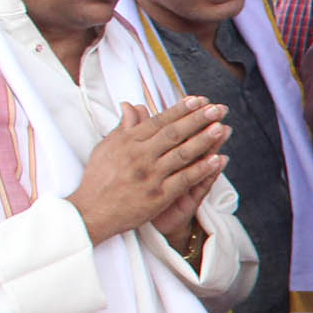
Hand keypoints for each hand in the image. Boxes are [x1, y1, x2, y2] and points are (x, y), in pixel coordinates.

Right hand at [71, 98, 229, 244]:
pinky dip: (202, 169)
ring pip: (182, 154)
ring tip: (222, 128)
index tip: (198, 100)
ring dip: (204, 140)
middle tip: (217, 109)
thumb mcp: (107, 147)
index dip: (180, 110)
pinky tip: (217, 159)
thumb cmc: (99, 178)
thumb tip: (132, 105)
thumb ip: (124, 126)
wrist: (91, 212)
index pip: (159, 121)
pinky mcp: (158, 196)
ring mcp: (151, 176)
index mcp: (128, 141)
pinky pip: (184, 179)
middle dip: (198, 119)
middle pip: (174, 134)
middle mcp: (140, 156)